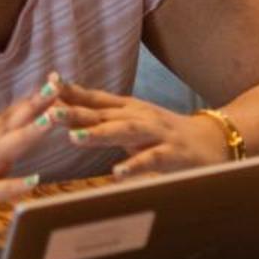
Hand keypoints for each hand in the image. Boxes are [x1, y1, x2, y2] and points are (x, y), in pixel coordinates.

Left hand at [51, 82, 229, 178]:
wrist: (213, 141)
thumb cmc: (165, 134)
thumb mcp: (131, 122)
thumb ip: (100, 118)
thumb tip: (60, 110)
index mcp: (128, 109)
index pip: (95, 98)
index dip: (71, 92)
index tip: (45, 85)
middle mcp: (141, 116)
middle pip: (105, 113)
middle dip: (76, 112)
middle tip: (48, 113)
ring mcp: (157, 134)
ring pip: (126, 131)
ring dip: (100, 133)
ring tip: (75, 138)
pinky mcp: (173, 153)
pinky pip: (152, 159)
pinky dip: (135, 165)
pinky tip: (117, 173)